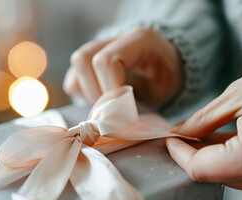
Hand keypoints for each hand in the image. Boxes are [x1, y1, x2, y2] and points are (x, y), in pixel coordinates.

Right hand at [63, 27, 182, 104]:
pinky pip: (74, 75)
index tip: (120, 110)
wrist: (167, 66)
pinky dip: (82, 91)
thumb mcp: (162, 91)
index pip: (106, 62)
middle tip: (111, 109)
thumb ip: (135, 101)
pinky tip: (100, 98)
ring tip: (107, 104)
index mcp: (139, 40)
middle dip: (94, 92)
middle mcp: (115, 38)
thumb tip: (108, 119)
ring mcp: (100, 46)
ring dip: (86, 92)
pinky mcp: (90, 58)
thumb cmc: (167, 79)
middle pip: (83, 59)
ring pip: (76, 65)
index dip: (108, 90)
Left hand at [165, 65, 241, 199]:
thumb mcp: (241, 95)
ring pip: (230, 176)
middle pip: (213, 175)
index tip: (169, 137)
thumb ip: (204, 119)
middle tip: (181, 134)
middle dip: (192, 153)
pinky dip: (232, 159)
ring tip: (202, 134)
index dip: (178, 153)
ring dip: (211, 156)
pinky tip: (224, 140)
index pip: (198, 168)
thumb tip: (180, 133)